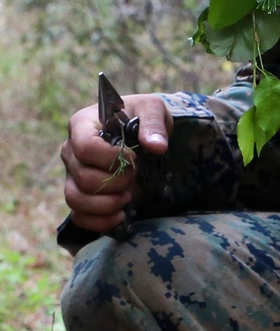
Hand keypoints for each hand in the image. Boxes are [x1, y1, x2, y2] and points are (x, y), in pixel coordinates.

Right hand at [61, 94, 171, 233]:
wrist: (139, 134)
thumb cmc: (140, 117)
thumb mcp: (152, 109)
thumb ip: (153, 123)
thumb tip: (157, 147)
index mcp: (82, 124)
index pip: (85, 147)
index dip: (112, 158)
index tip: (133, 158)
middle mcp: (71, 151)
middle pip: (83, 177)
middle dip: (116, 182)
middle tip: (135, 175)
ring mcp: (72, 175)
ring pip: (75, 199)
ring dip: (107, 204)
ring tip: (128, 196)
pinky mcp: (80, 195)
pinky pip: (79, 217)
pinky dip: (101, 221)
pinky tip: (121, 215)